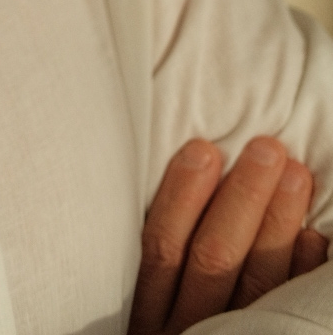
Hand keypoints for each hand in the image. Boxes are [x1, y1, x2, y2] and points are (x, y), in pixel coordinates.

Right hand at [129, 136, 328, 332]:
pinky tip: (315, 238)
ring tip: (296, 174)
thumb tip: (199, 169)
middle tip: (267, 149)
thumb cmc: (171, 328)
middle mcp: (185, 333)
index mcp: (148, 316)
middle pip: (213, 260)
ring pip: (255, 285)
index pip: (162, 247)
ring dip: (277, 224)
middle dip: (242, 200)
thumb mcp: (151, 304)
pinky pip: (286, 320)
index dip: (182, 196)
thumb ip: (164, 256)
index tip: (205, 149)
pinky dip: (301, 276)